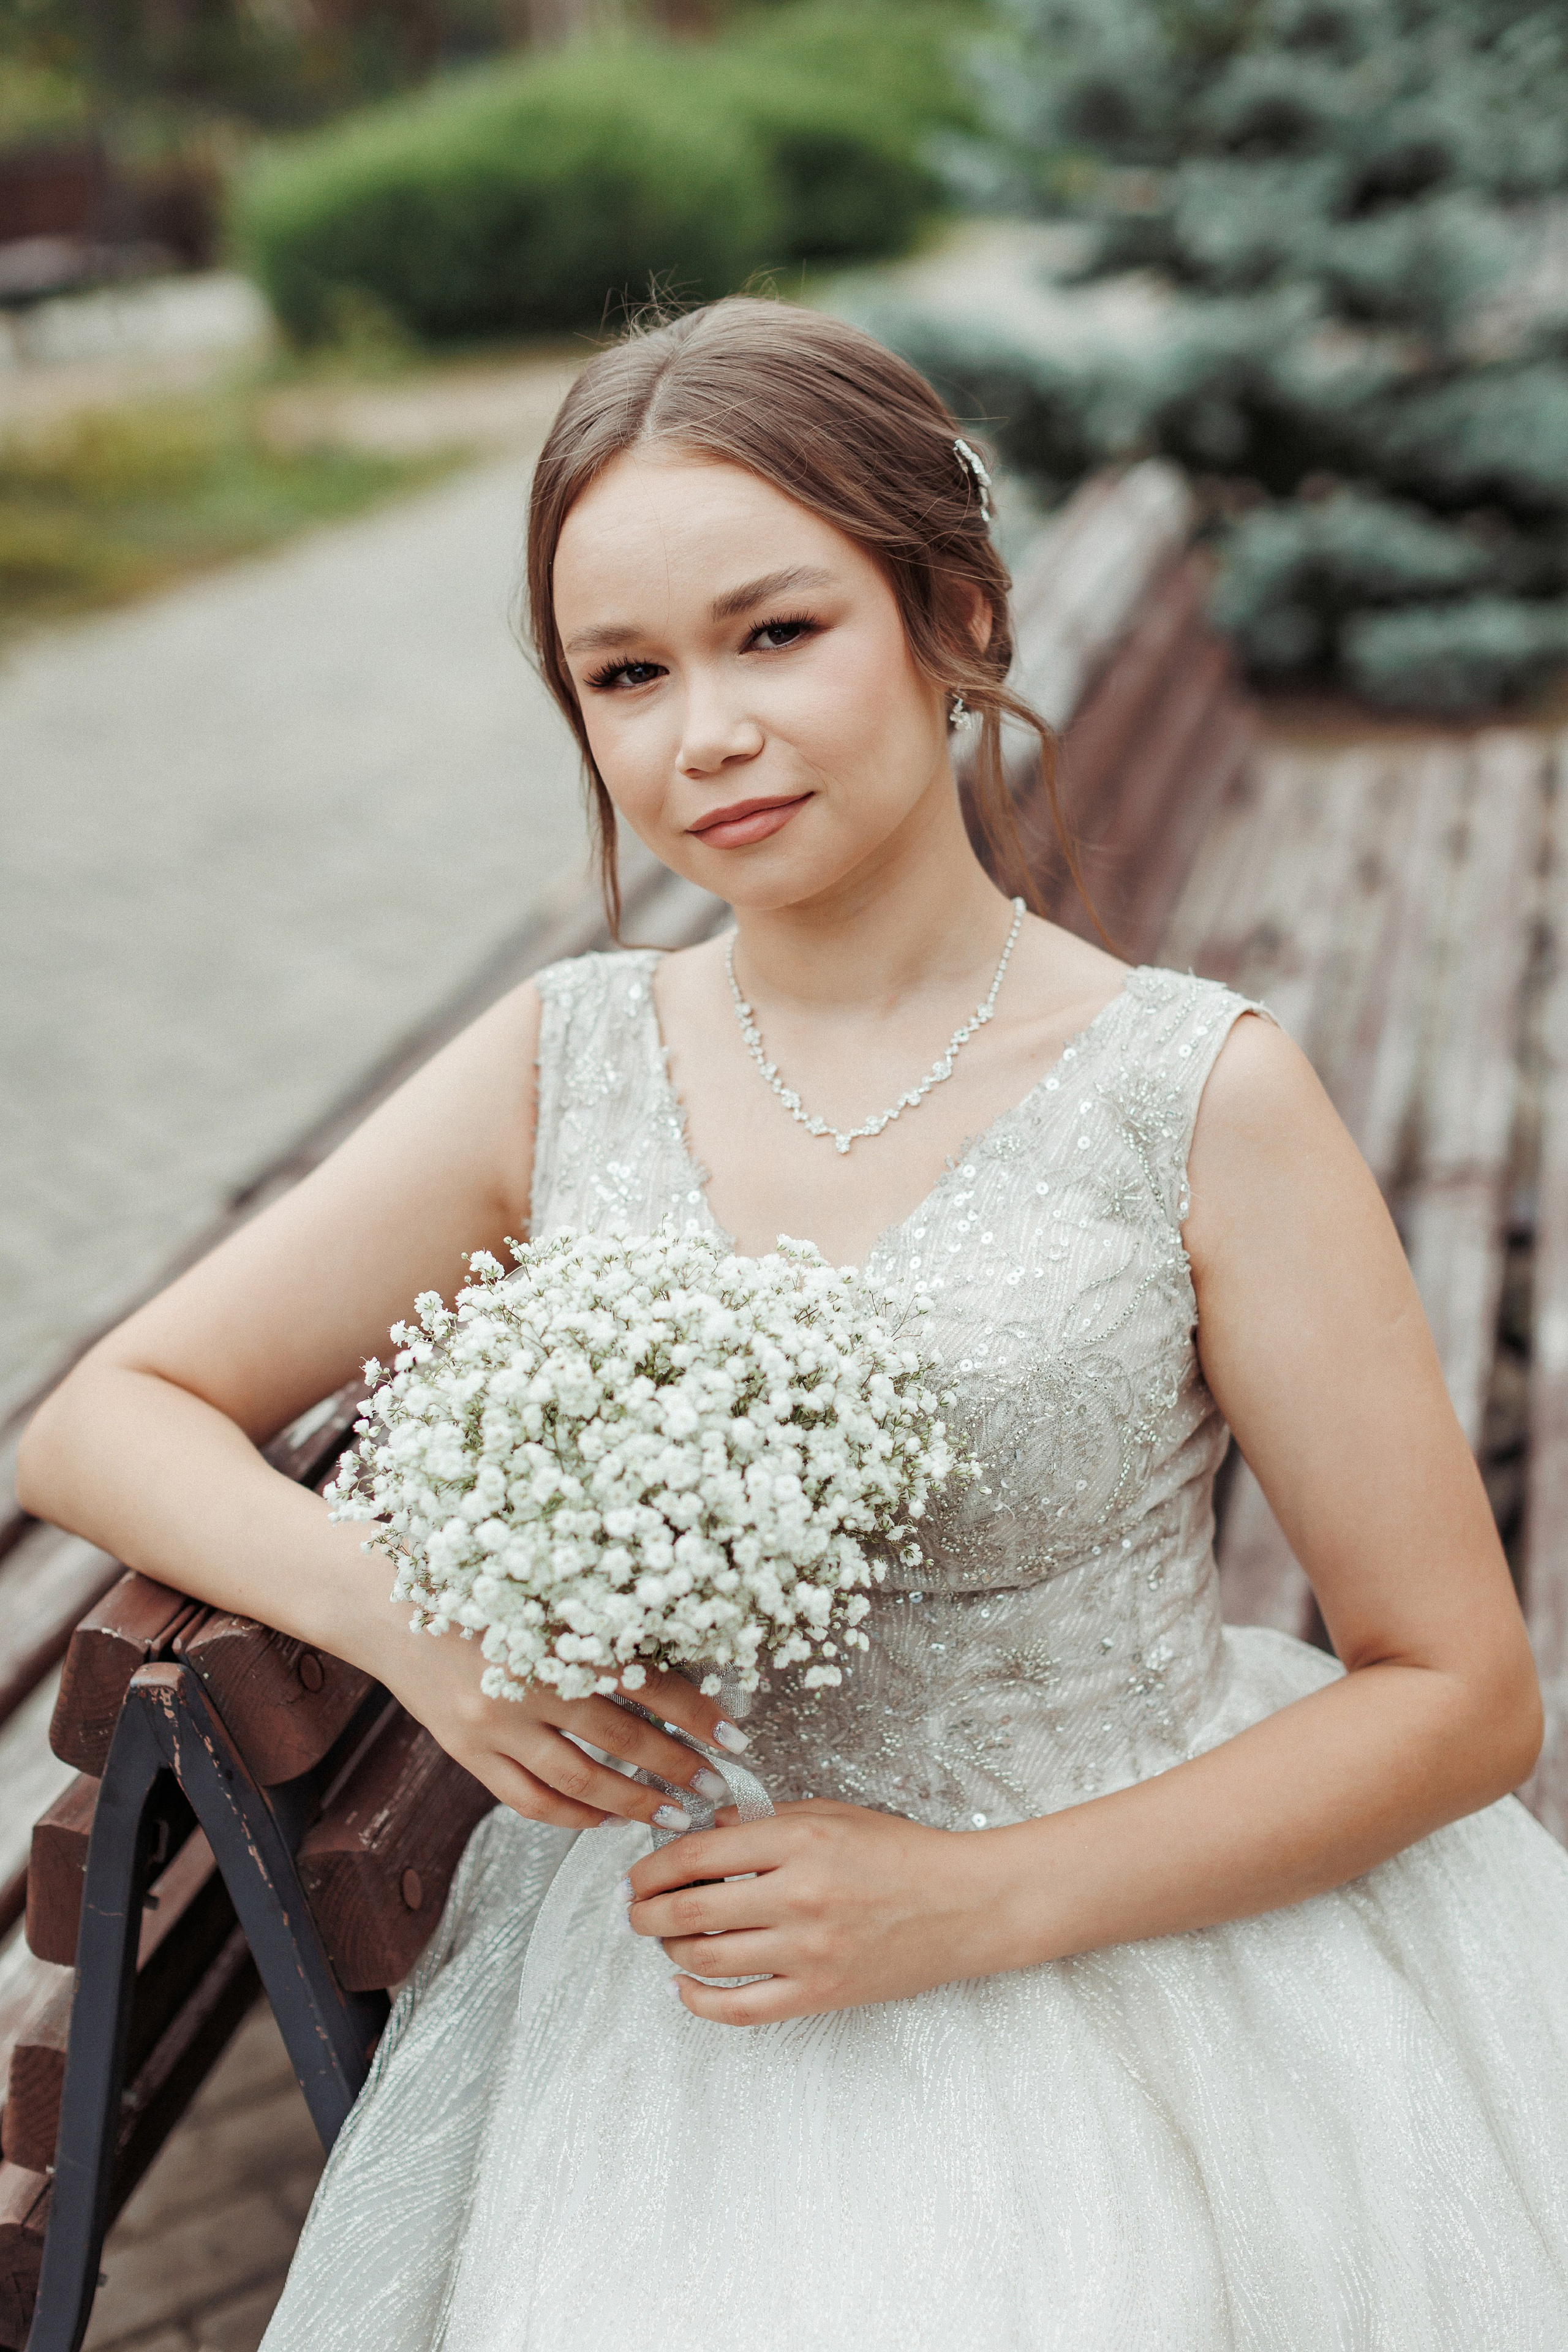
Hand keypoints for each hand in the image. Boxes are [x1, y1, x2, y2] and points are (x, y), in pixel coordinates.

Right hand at [374, 1616, 742, 1831]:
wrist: (384, 1605)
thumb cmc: (473, 1585)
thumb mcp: (541, 1590)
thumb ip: (596, 1625)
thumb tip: (672, 1659)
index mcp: (551, 1638)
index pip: (644, 1684)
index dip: (695, 1712)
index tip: (734, 1734)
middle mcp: (523, 1687)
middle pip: (618, 1742)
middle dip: (675, 1767)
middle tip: (715, 1785)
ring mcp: (491, 1728)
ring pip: (577, 1782)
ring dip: (633, 1801)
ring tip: (674, 1811)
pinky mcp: (466, 1754)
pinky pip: (528, 1801)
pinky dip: (573, 1816)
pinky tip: (606, 1817)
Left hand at [627, 1800, 1025, 2022]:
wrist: (963, 1904)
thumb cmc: (900, 1853)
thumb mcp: (831, 1813)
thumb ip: (764, 1821)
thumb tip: (706, 1831)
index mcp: (798, 1841)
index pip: (697, 1856)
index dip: (653, 1868)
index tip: (638, 1875)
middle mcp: (797, 1897)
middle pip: (691, 1910)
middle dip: (647, 1913)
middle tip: (637, 1911)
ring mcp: (808, 1952)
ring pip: (708, 1960)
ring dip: (670, 1951)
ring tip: (664, 1941)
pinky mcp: (819, 1994)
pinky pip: (741, 2009)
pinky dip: (700, 2002)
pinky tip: (684, 1987)